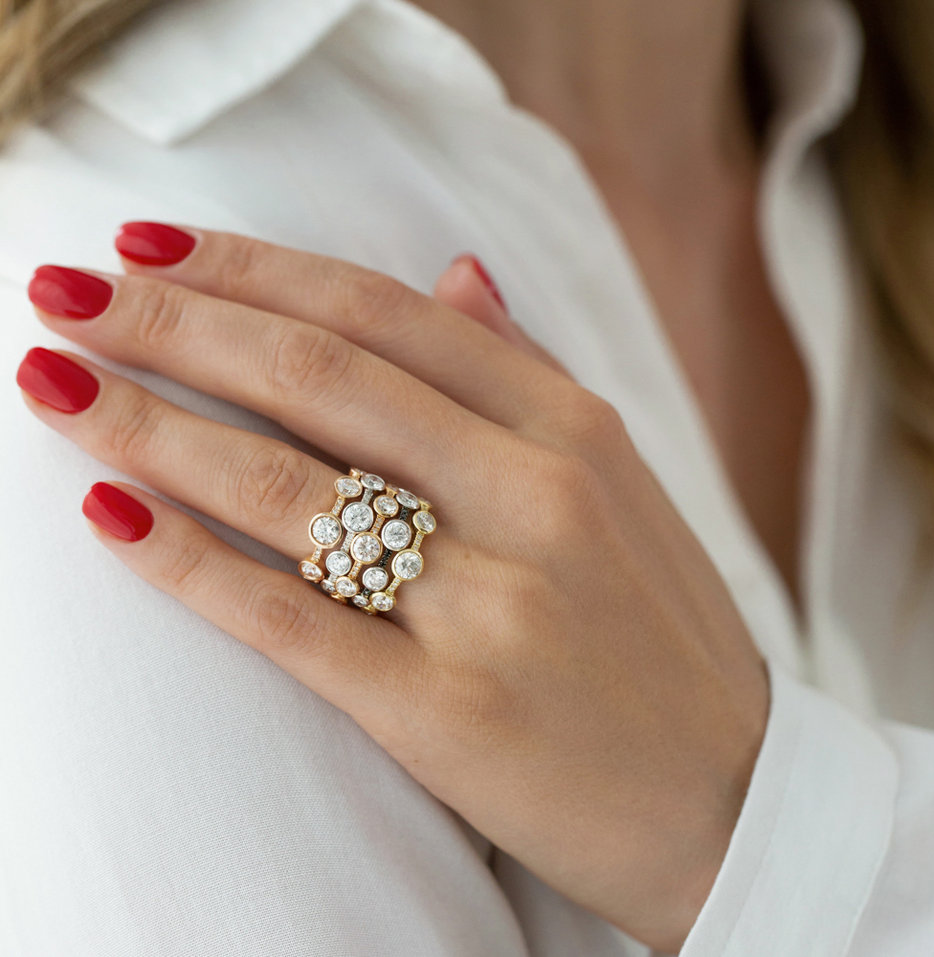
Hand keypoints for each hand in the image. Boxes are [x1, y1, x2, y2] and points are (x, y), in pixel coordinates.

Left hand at [16, 225, 768, 951]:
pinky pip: (290, 621)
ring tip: (56, 382)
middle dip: (174, 323)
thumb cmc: (662, 632)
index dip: (254, 270)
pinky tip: (109, 513)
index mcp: (575, 429)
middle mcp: (534, 498)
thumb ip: (529, 373)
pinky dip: (187, 562)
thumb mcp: (622, 482)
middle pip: (319, 379)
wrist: (732, 794)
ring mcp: (493, 607)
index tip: (152, 248)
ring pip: (289, 488)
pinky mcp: (449, 714)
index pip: (383, 314)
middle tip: (67, 292)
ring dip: (150, 423)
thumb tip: (457, 270)